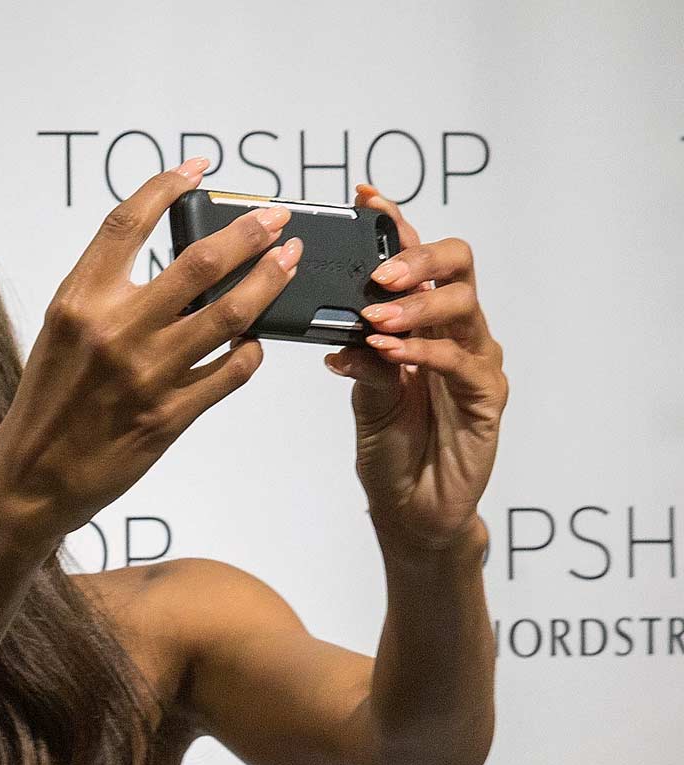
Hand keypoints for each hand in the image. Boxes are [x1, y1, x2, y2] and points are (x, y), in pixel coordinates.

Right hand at [0, 160, 301, 538]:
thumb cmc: (48, 402)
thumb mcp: (62, 333)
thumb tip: (171, 259)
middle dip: (249, 230)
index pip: (127, 222)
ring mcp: (147, 375)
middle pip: (199, 260)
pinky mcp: (170, 415)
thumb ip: (107, 294)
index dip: (168, 185)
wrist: (31, 477)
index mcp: (78, 302)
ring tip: (289, 259)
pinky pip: (232, 371)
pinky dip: (252, 348)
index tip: (199, 168)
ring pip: (231, 312)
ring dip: (270, 279)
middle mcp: (114, 331)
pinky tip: (256, 337)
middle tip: (275, 216)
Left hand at [328, 186, 508, 550]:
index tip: (363, 197)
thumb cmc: (390, 446)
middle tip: (378, 273)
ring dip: (415, 305)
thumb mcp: (364, 393)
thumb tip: (336, 321)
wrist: (411, 507)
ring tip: (374, 316)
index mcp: (423, 320)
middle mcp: (456, 330)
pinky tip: (389, 352)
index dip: (395, 223)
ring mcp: (476, 360)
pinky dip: (422, 351)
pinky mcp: (488, 395)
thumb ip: (358, 353)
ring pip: (462, 305)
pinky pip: (460, 360)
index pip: (416, 258)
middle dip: (417, 257)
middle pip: (456, 263)